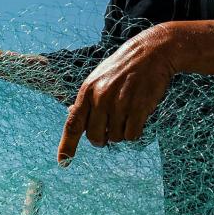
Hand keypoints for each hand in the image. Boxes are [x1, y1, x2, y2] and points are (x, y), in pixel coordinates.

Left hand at [57, 24, 179, 164]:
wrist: (150, 52)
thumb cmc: (123, 68)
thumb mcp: (98, 79)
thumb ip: (87, 100)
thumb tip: (74, 116)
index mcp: (87, 91)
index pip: (73, 124)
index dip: (67, 146)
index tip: (63, 162)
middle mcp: (100, 98)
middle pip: (94, 137)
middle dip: (102, 139)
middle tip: (110, 129)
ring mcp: (120, 103)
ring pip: (115, 138)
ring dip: (121, 132)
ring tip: (127, 113)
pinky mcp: (138, 107)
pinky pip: (131, 135)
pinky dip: (134, 132)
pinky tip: (138, 117)